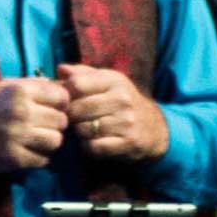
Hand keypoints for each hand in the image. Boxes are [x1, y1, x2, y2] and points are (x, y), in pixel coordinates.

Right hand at [0, 75, 72, 172]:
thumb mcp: (4, 87)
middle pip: (61, 120)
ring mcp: (18, 136)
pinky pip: (43, 160)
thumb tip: (63, 88)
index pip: (61, 96)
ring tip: (35, 140)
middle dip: (54, 124)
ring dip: (48, 142)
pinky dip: (38, 157)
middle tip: (41, 126)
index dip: (59, 103)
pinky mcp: (15, 158)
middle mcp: (21, 111)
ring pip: (56, 141)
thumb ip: (33, 85)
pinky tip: (26, 151)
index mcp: (19, 90)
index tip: (51, 108)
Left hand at [54, 62, 169, 164]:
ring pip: (83, 129)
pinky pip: (94, 147)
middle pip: (77, 109)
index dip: (66, 95)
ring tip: (86, 130)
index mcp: (114, 80)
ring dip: (79, 133)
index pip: (76, 84)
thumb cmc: (122, 102)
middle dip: (71, 116)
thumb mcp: (107, 82)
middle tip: (74, 120)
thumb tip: (61, 69)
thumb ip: (83, 75)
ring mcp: (127, 121)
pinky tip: (94, 142)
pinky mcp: (128, 142)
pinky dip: (89, 147)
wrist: (155, 128)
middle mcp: (122, 99)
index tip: (67, 101)